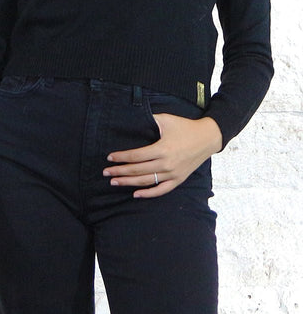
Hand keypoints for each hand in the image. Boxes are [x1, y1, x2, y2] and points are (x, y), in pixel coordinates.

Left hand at [103, 114, 221, 197]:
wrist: (207, 138)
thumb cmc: (185, 127)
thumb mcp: (166, 119)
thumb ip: (149, 121)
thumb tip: (132, 120)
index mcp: (162, 149)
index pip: (136, 156)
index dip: (122, 157)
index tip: (110, 158)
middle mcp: (167, 164)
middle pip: (138, 170)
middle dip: (120, 171)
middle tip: (106, 172)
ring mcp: (173, 174)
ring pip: (146, 181)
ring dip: (129, 183)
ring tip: (115, 182)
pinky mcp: (179, 179)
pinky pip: (161, 190)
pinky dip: (148, 193)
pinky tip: (136, 194)